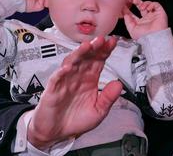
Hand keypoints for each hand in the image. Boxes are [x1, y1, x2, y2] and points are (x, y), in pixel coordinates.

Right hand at [28, 35, 122, 150]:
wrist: (56, 132)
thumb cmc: (76, 119)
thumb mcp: (98, 111)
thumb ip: (108, 98)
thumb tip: (119, 84)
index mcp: (90, 78)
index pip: (99, 60)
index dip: (105, 50)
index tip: (113, 41)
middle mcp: (78, 76)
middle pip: (86, 58)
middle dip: (94, 48)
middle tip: (101, 39)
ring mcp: (65, 81)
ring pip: (71, 63)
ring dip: (78, 54)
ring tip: (86, 46)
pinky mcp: (53, 90)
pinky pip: (56, 78)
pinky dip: (61, 72)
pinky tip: (67, 67)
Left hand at [123, 0, 167, 39]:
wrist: (154, 38)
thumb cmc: (144, 36)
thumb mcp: (132, 30)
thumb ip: (128, 21)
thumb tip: (125, 14)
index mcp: (140, 23)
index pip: (133, 14)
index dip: (128, 9)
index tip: (124, 5)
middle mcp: (146, 18)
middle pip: (141, 7)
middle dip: (137, 2)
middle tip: (133, 0)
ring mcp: (153, 15)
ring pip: (148, 4)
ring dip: (144, 3)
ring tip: (141, 7)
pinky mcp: (160, 12)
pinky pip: (156, 5)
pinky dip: (151, 4)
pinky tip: (148, 8)